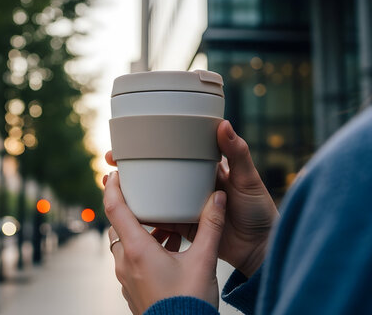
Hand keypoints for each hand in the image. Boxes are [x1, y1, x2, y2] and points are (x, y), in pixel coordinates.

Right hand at [104, 120, 278, 276]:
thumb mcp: (248, 178)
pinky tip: (128, 214)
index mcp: (205, 168)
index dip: (151, 144)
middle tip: (110, 163)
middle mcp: (191, 184)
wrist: (261, 248)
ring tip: (112, 187)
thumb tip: (223, 123)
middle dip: (132, 167)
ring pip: (154, 195)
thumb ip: (237, 153)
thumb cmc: (260, 210)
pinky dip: (145, 216)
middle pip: (157, 171)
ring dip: (133, 191)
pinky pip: (160, 220)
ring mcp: (186, 205)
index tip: (129, 139)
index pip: (174, 150)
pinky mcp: (184, 227)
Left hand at [104, 171, 226, 313]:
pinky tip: (170, 250)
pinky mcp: (133, 290)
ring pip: (127, 244)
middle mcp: (126, 263)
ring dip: (143, 231)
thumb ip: (211, 226)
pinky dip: (146, 249)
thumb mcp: (204, 260)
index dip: (111, 187)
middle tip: (146, 195)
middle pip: (119, 225)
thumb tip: (218, 198)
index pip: (114, 209)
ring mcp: (127, 278)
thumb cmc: (190, 302)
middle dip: (132, 209)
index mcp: (137, 250)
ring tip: (168, 225)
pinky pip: (133, 261)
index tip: (113, 173)